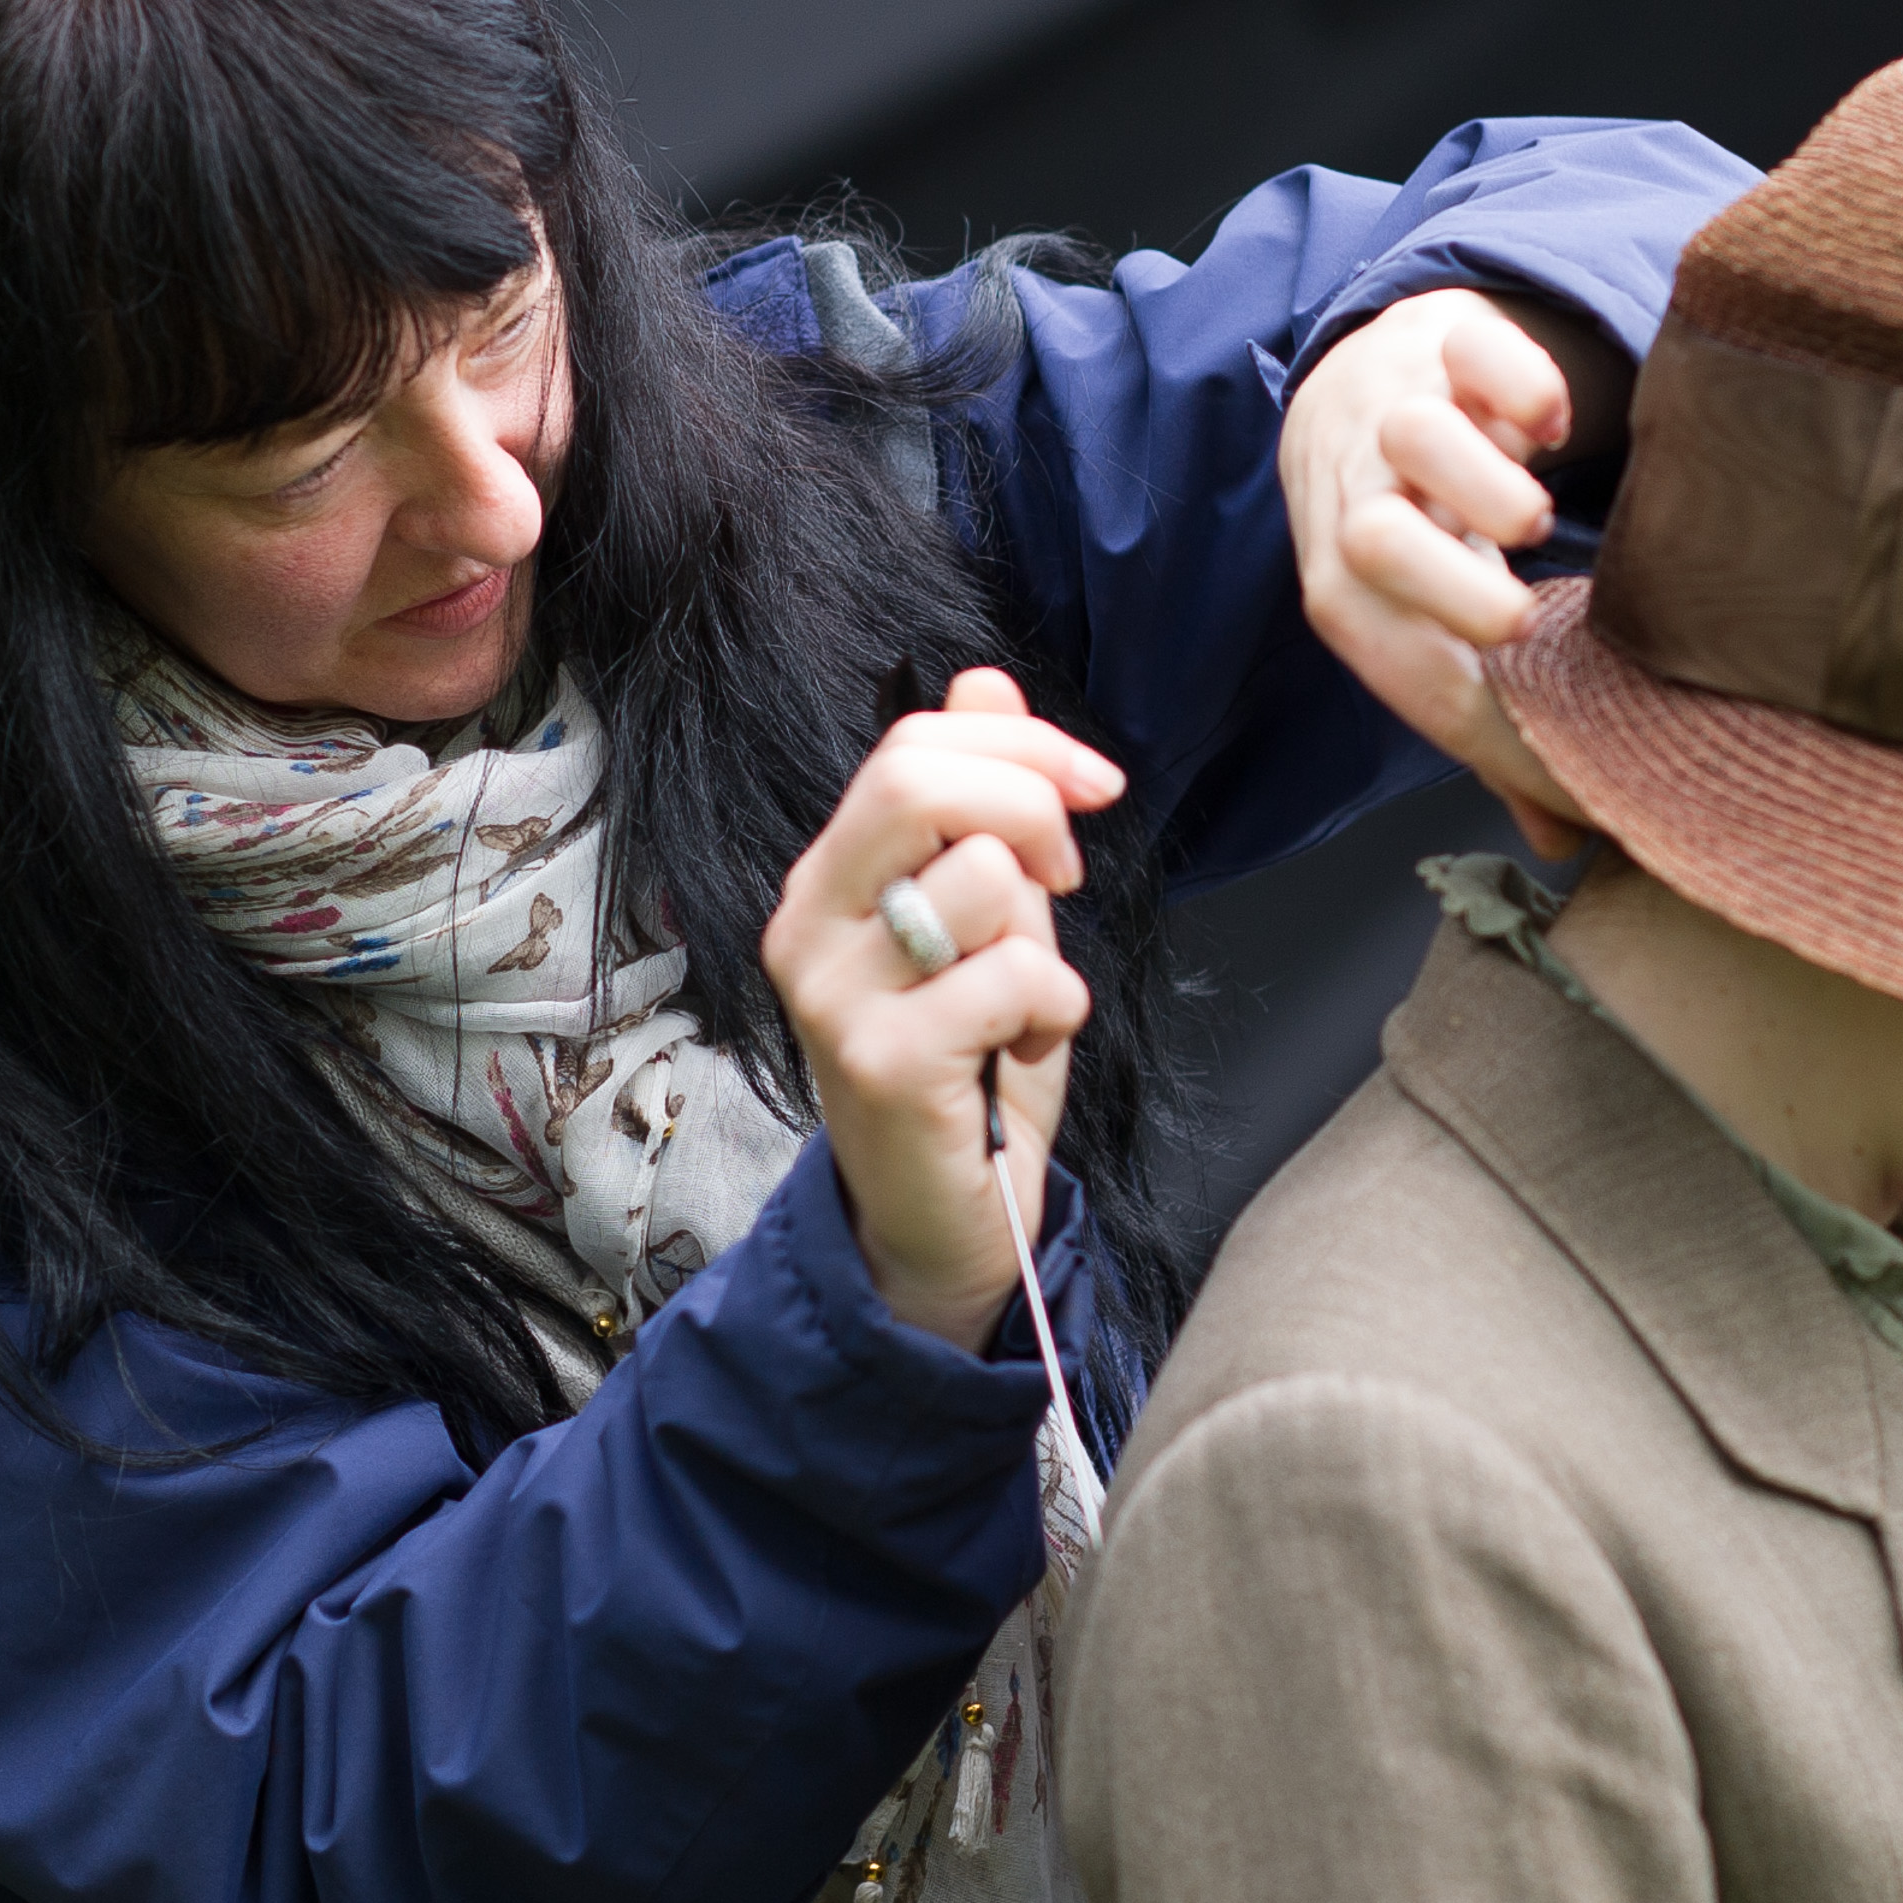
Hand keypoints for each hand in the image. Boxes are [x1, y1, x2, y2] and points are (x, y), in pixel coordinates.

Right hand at [760, 668, 1123, 1348]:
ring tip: (1023, 1002)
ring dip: (1044, 941)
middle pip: (923, 779)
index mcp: (829, 879)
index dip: (1022, 744)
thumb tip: (984, 682)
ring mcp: (835, 994)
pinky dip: (1053, 1011)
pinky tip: (1021, 1050)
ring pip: (984, 878)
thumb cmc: (967, 1068)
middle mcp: (809, 926)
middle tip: (1067, 877)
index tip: (1094, 785)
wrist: (940, 1220)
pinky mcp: (882, 1062)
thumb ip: (979, 808)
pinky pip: (1012, 976)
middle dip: (1033, 808)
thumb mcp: (985, 919)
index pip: (911, 745)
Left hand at [1284, 287, 1622, 857]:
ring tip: (1533, 520)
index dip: (1447, 677)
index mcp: (1348, 578)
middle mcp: (1355, 489)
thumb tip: (1565, 839)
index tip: (1518, 699)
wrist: (1364, 382)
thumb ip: (1497, 723)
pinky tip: (1555, 426)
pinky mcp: (1447, 336)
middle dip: (1451, 587)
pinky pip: (1473, 346)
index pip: (1374, 636)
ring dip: (1482, 486)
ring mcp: (1396, 406)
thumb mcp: (1436, 626)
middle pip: (1371, 538)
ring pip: (1415, 436)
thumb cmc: (1412, 534)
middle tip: (1525, 618)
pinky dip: (1523, 384)